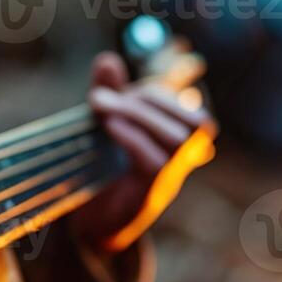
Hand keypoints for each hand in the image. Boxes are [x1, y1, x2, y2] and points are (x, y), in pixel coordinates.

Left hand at [70, 52, 215, 251]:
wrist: (88, 221)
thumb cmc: (101, 171)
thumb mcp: (104, 124)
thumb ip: (109, 92)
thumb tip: (108, 60)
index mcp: (177, 139)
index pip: (190, 106)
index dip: (161, 89)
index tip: (119, 84)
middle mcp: (183, 160)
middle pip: (193, 120)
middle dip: (148, 99)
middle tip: (101, 96)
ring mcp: (171, 178)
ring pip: (177, 139)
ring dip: (139, 115)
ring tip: (101, 108)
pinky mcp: (151, 193)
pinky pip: (155, 161)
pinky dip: (133, 137)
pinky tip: (108, 127)